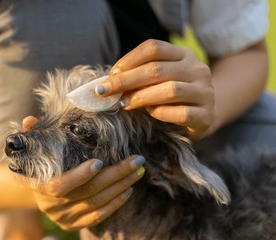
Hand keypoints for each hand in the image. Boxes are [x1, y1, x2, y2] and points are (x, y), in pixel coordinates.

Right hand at [21, 116, 145, 230]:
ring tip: (137, 171)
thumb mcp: (32, 150)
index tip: (100, 161)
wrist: (34, 192)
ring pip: (98, 203)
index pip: (60, 186)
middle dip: (116, 175)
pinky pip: (98, 217)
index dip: (80, 175)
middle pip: (89, 192)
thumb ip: (32, 135)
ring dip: (121, 186)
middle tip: (137, 160)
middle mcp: (51, 206)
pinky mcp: (74, 225)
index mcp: (39, 187)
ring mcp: (63, 218)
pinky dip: (115, 204)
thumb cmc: (38, 165)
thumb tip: (29, 120)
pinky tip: (128, 190)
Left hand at [95, 39, 214, 138]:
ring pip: (170, 90)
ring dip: (141, 97)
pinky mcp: (206, 116)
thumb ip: (140, 77)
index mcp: (184, 55)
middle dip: (126, 80)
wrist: (203, 118)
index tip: (111, 73)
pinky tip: (150, 113)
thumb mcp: (159, 81)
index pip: (154, 48)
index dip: (129, 59)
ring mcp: (205, 92)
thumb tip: (109, 81)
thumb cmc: (172, 98)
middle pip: (157, 69)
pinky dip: (161, 113)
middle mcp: (197, 69)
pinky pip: (180, 113)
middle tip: (105, 91)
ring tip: (124, 103)